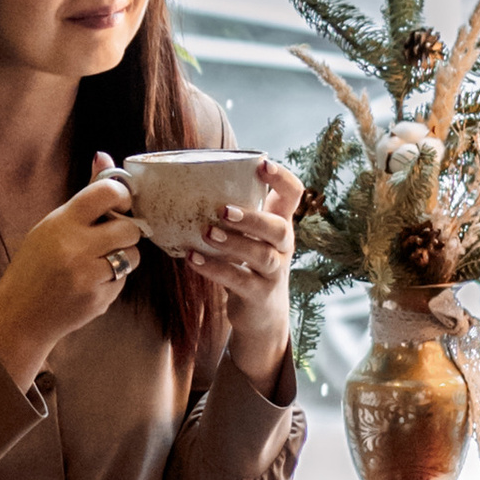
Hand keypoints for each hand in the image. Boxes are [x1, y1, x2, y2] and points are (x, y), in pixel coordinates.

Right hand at [0, 169, 143, 391]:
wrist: (20, 315)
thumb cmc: (34, 265)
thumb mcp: (51, 226)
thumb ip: (84, 197)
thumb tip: (105, 157)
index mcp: (62, 223)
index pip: (106, 193)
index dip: (123, 195)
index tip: (120, 203)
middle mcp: (76, 248)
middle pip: (129, 228)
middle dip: (126, 231)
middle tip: (112, 237)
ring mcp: (88, 276)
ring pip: (132, 256)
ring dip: (123, 256)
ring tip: (98, 262)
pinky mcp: (99, 300)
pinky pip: (123, 280)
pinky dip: (113, 280)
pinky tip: (90, 283)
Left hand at [192, 156, 299, 390]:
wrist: (262, 315)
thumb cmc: (249, 266)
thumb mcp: (250, 238)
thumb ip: (235, 216)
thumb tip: (185, 185)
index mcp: (281, 225)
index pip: (293, 194)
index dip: (282, 178)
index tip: (262, 164)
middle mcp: (283, 247)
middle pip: (280, 228)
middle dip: (253, 218)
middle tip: (223, 210)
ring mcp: (274, 273)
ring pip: (262, 256)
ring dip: (233, 243)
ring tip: (207, 233)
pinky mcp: (259, 295)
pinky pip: (239, 281)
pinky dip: (215, 268)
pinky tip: (193, 258)